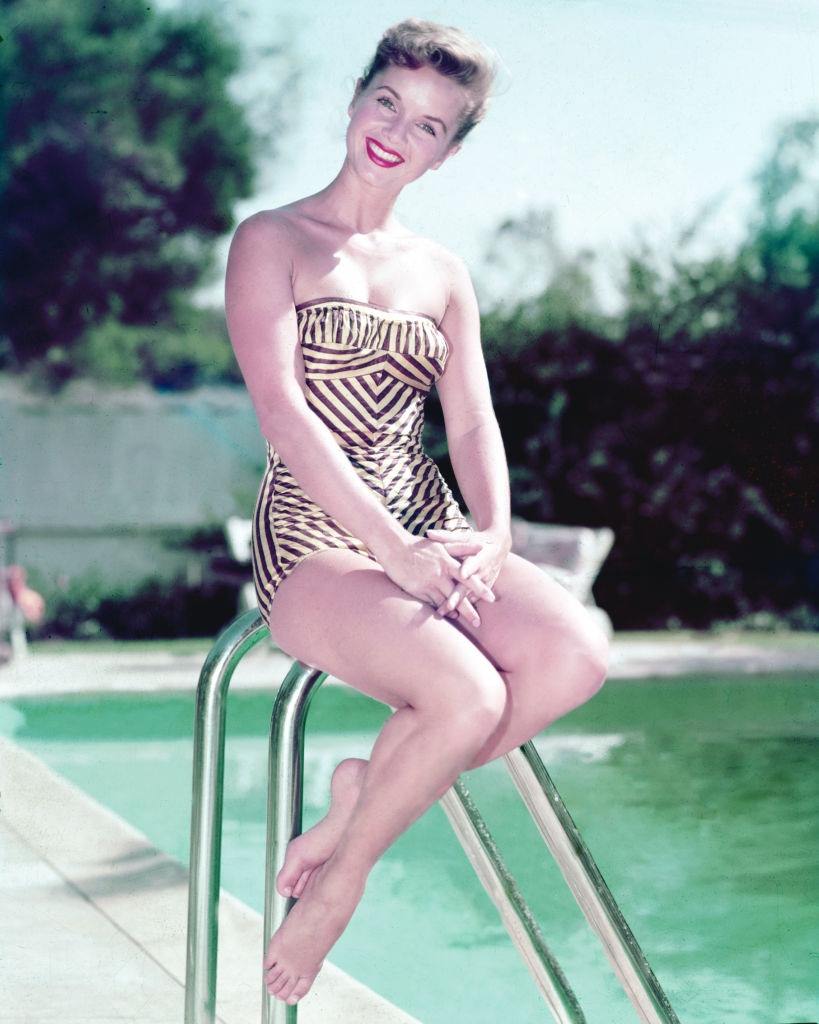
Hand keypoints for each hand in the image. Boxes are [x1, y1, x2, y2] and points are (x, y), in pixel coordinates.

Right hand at [373, 530, 493, 620]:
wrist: (394, 547)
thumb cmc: (420, 546)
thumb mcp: (442, 544)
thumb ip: (463, 547)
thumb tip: (481, 547)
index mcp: (447, 562)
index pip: (468, 577)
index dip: (480, 588)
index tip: (492, 599)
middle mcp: (439, 574)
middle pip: (457, 596)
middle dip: (468, 611)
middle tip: (479, 623)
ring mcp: (427, 583)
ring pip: (444, 602)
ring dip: (454, 613)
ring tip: (463, 622)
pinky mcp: (417, 590)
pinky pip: (430, 604)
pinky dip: (438, 610)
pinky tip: (445, 616)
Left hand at [425, 527, 509, 623]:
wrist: (499, 547)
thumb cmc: (477, 540)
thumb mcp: (465, 538)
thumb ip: (446, 537)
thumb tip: (428, 533)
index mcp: (479, 556)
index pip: (473, 563)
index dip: (468, 569)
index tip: (462, 575)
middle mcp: (483, 571)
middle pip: (470, 586)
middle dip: (459, 597)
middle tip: (448, 607)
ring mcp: (485, 581)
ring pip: (471, 596)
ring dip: (460, 606)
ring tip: (445, 614)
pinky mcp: (485, 588)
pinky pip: (473, 599)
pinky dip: (464, 607)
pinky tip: (451, 615)